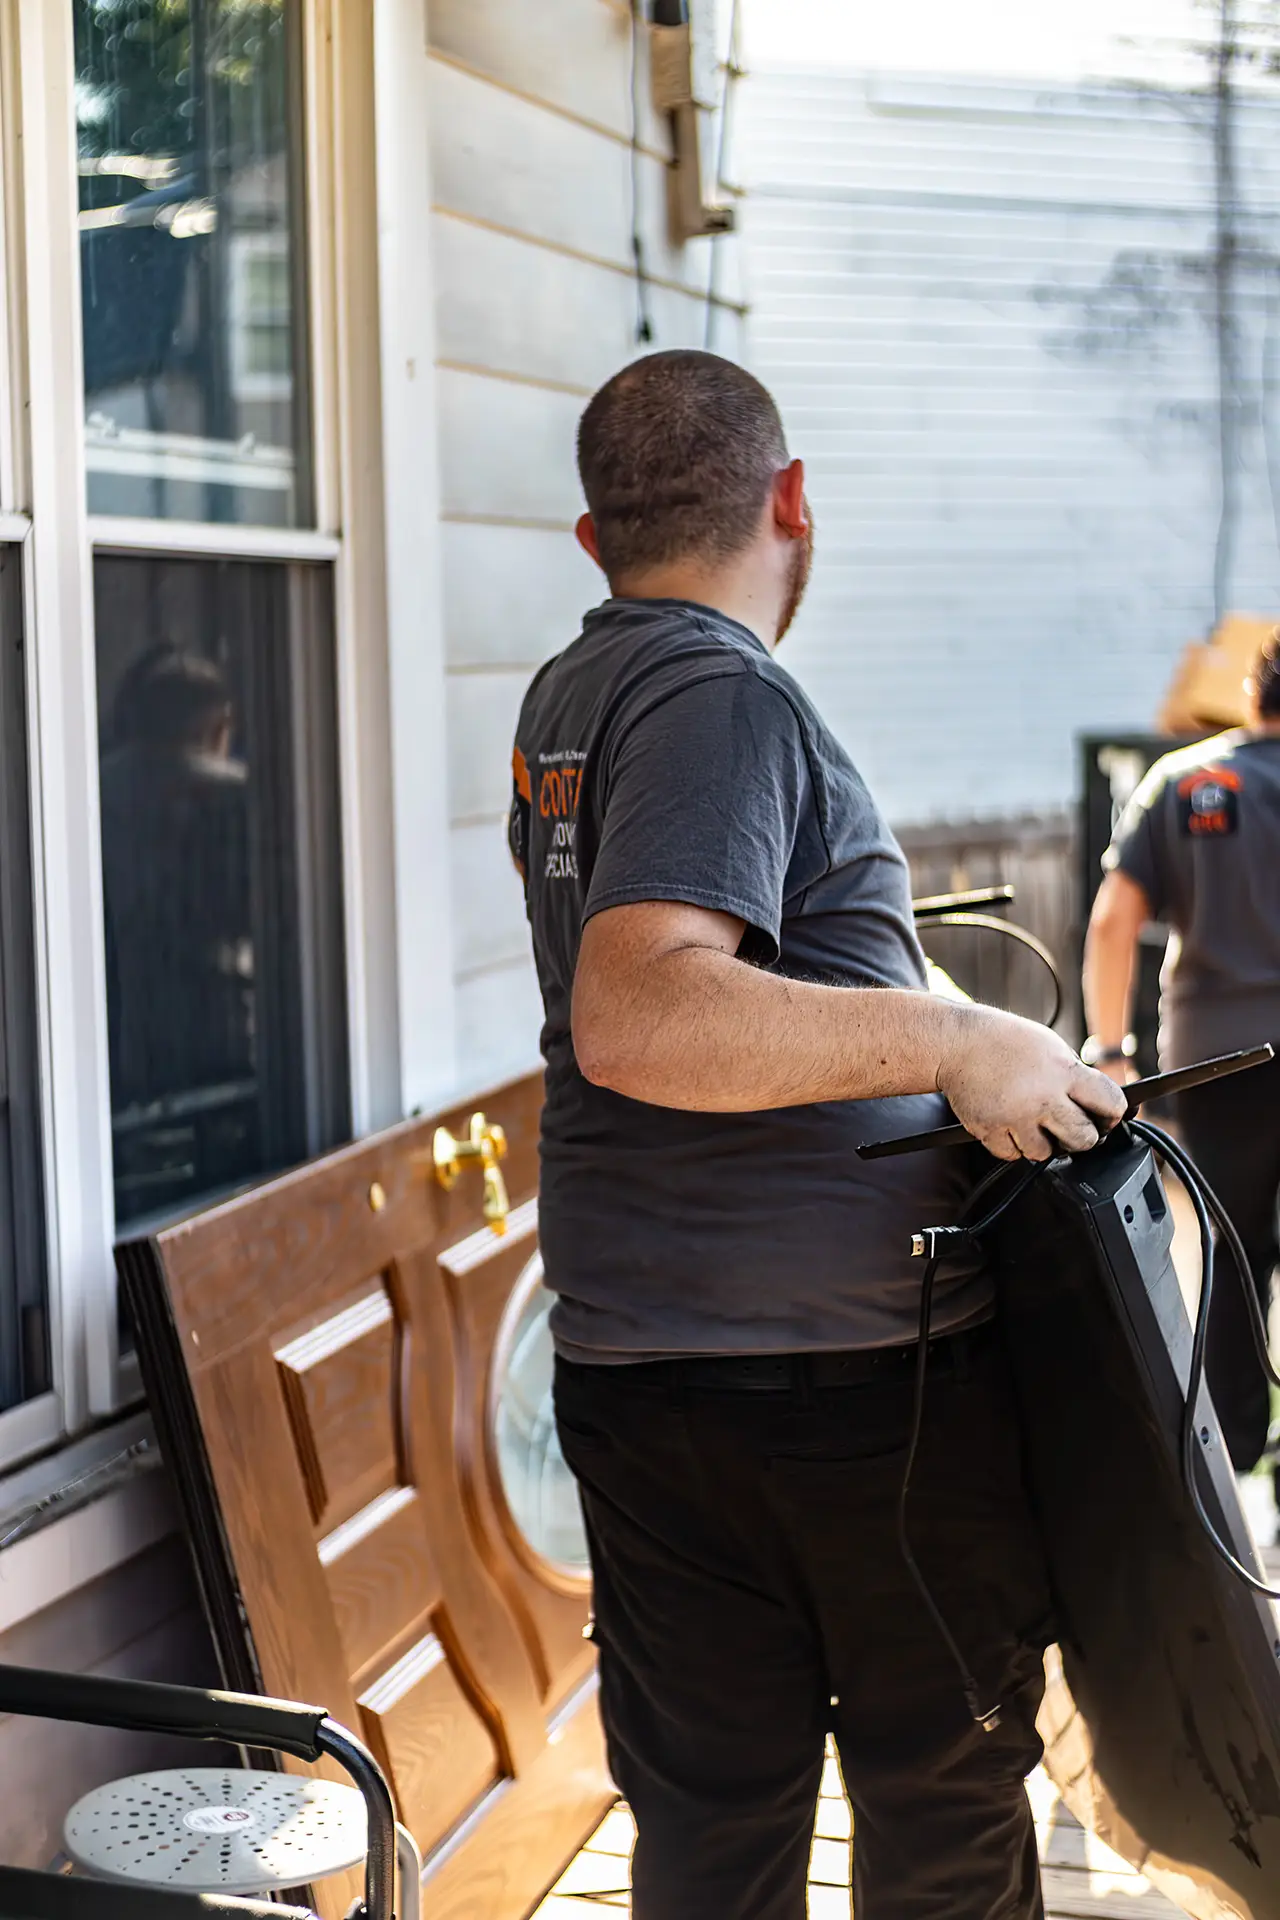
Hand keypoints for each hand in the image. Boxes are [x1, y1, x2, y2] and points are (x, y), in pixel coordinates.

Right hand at [938, 1007, 1128, 1162]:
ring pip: (1046, 1154)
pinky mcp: (989, 1130)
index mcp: (1064, 1072)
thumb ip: (1075, 1078)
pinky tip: (1009, 1123)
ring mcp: (1015, 1117)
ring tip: (1032, 1120)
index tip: (1106, 1116)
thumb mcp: (1052, 1047)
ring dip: (1042, 1143)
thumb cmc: (1006, 1042)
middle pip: (1083, 1139)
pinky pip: (1013, 1155)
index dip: (1113, 1114)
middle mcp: (1042, 1097)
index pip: (1111, 1104)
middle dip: (1081, 1135)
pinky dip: (1013, 1144)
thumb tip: (1102, 1107)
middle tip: (1070, 1125)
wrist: (957, 1043)